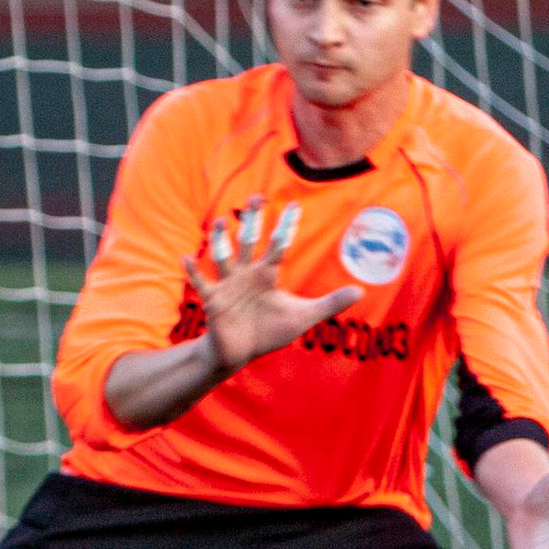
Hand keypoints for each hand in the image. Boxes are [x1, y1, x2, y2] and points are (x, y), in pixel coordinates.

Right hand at [182, 196, 357, 374]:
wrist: (241, 352)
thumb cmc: (270, 331)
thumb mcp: (304, 316)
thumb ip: (331, 303)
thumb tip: (362, 291)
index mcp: (267, 274)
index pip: (279, 245)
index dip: (286, 225)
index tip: (293, 204)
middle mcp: (247, 273)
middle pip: (249, 241)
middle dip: (251, 220)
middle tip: (255, 196)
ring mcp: (228, 284)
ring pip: (224, 256)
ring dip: (221, 239)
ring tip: (219, 221)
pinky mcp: (213, 300)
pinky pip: (202, 282)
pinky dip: (194, 271)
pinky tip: (186, 257)